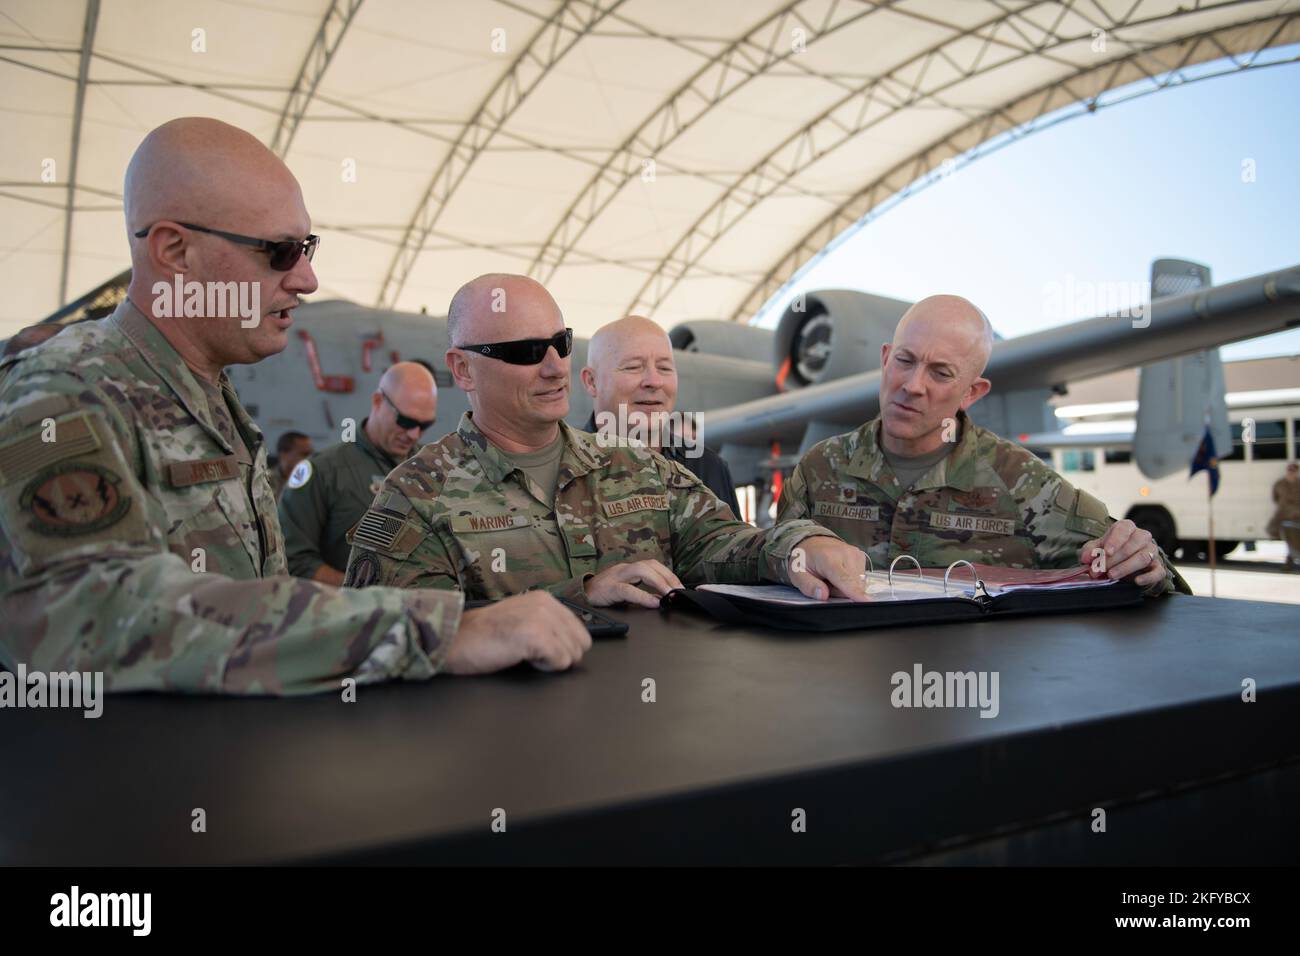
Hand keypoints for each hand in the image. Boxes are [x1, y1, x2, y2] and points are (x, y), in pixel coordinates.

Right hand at [445, 591, 591, 673]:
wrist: (454, 638)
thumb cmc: (482, 635)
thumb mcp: (520, 618)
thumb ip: (546, 623)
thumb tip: (572, 642)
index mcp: (545, 599)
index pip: (580, 631)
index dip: (561, 647)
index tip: (536, 647)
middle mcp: (546, 604)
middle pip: (580, 644)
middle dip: (558, 655)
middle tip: (528, 651)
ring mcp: (542, 619)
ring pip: (572, 655)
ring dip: (549, 661)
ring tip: (521, 652)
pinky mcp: (536, 636)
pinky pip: (560, 662)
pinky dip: (543, 667)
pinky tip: (520, 656)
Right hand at [584, 559, 682, 607]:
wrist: (579, 596)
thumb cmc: (603, 594)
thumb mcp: (625, 590)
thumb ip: (642, 593)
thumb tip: (661, 600)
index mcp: (629, 569)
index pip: (653, 565)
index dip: (668, 574)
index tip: (680, 586)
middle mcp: (624, 569)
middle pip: (650, 565)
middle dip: (667, 577)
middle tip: (679, 590)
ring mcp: (616, 576)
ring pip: (641, 571)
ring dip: (659, 582)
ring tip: (670, 594)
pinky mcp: (609, 588)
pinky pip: (628, 589)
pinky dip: (643, 596)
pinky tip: (654, 603)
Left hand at [788, 536, 869, 600]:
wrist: (811, 542)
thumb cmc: (804, 559)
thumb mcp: (797, 575)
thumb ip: (808, 586)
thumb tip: (823, 595)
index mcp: (828, 558)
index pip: (844, 579)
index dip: (855, 592)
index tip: (867, 601)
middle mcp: (845, 553)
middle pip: (853, 585)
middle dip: (840, 592)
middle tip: (825, 583)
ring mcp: (855, 553)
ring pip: (858, 583)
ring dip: (846, 586)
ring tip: (832, 578)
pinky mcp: (860, 556)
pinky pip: (860, 578)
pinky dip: (850, 580)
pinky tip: (840, 574)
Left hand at [1078, 519, 1164, 587]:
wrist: (1125, 564)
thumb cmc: (1110, 552)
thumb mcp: (1097, 549)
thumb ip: (1090, 551)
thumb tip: (1087, 557)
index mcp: (1127, 528)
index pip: (1124, 529)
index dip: (1115, 540)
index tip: (1106, 551)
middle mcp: (1142, 537)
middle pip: (1132, 545)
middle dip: (1114, 559)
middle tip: (1100, 570)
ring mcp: (1152, 552)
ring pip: (1144, 557)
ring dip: (1126, 567)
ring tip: (1111, 575)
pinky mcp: (1158, 567)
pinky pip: (1158, 572)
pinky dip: (1149, 577)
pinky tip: (1137, 581)